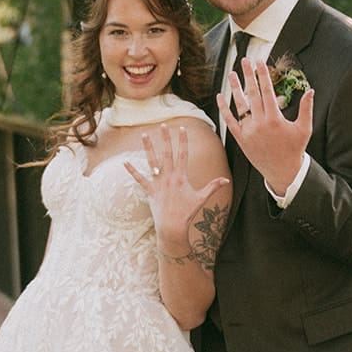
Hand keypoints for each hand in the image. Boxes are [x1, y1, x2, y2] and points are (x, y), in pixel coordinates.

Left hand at [125, 124, 229, 251]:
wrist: (173, 226)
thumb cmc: (187, 212)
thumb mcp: (202, 198)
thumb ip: (213, 186)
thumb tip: (226, 180)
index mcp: (181, 177)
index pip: (183, 154)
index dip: (183, 140)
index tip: (182, 128)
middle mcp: (169, 177)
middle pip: (167, 154)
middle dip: (165, 139)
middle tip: (163, 125)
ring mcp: (158, 183)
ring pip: (152, 162)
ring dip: (148, 148)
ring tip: (144, 135)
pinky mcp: (150, 191)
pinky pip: (139, 179)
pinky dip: (132, 171)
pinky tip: (125, 162)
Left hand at [218, 57, 314, 196]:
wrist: (282, 171)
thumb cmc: (295, 149)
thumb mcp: (305, 128)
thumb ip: (307, 108)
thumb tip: (310, 90)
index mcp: (275, 119)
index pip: (267, 91)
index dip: (263, 75)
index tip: (260, 62)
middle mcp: (260, 124)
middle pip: (252, 94)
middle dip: (248, 75)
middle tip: (244, 60)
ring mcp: (249, 132)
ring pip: (239, 105)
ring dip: (235, 88)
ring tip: (232, 74)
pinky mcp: (241, 139)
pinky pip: (230, 121)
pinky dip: (224, 109)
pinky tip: (220, 97)